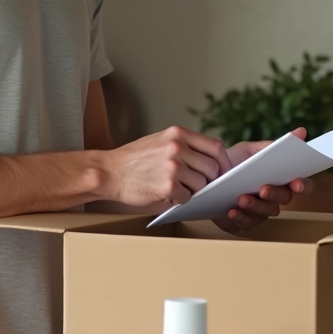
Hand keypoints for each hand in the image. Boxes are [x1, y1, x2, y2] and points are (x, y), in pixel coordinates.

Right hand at [102, 126, 231, 207]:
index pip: (215, 146)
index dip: (223, 161)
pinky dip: (180, 199)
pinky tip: (167, 194)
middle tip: (200, 185)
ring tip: (176, 188)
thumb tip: (210, 161)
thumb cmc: (133, 159)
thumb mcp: (159, 140)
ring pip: (202, 184)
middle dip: (209, 179)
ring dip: (193, 190)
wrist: (109, 172)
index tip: (223, 171)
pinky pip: (187, 197)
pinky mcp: (168, 185)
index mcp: (178, 133)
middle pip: (212, 167)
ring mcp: (173, 166)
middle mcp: (177, 147)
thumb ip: (184, 146)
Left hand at [212, 127, 312, 234]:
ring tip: (242, 198)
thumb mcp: (251, 150)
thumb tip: (301, 131)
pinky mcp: (243, 223)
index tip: (296, 182)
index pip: (299, 185)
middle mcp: (273, 199)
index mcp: (279, 180)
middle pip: (283, 200)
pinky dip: (239, 218)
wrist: (207, 175)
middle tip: (263, 189)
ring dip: (255, 206)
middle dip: (274, 194)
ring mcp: (259, 213)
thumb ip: (274, 145)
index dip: (302, 185)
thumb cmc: (233, 162)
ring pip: (265, 213)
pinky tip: (231, 211)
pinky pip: (245, 224)